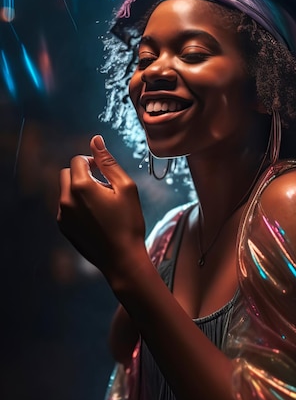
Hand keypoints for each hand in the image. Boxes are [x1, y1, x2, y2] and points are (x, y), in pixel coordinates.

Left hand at [57, 135, 145, 278]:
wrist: (122, 259)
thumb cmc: (128, 222)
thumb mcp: (125, 187)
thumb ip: (108, 162)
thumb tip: (95, 140)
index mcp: (81, 186)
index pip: (78, 160)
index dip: (93, 163)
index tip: (106, 175)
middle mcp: (66, 199)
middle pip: (68, 173)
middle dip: (83, 175)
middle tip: (104, 189)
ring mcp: (62, 215)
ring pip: (66, 191)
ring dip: (79, 191)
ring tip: (101, 206)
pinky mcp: (63, 227)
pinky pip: (66, 207)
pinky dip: (77, 206)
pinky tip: (95, 218)